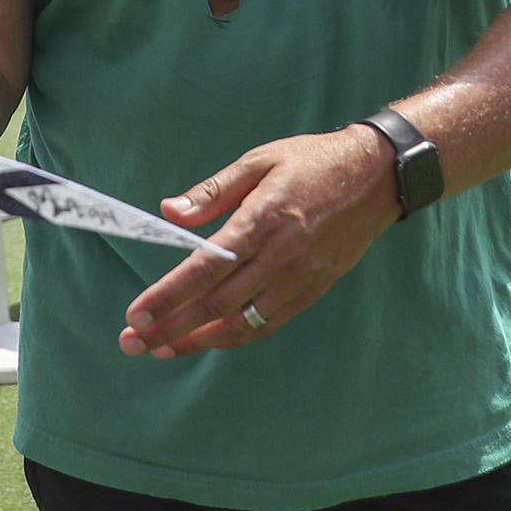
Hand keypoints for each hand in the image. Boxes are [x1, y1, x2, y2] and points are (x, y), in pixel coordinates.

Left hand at [118, 125, 397, 359]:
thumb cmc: (312, 162)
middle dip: (171, 327)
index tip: (137, 312)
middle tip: (133, 341)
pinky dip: (236, 336)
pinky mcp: (314, 289)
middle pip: (216, 304)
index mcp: (261, 221)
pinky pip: (269, 322)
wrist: (377, 177)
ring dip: (199, 340)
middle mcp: (280, 257)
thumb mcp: (258, 161)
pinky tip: (210, 340)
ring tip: (162, 349)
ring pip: (242, 323)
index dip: (168, 295)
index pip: (204, 269)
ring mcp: (300, 278)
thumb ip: (213, 191)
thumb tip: (169, 212)